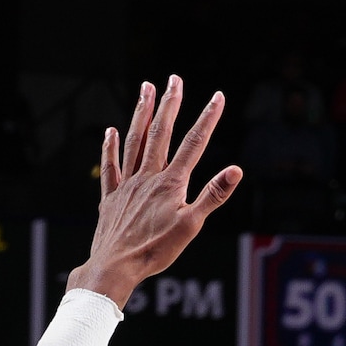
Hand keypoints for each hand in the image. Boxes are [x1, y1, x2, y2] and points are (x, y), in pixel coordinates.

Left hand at [74, 79, 242, 304]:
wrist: (116, 266)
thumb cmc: (156, 250)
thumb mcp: (192, 226)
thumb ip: (213, 195)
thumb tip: (235, 170)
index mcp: (171, 183)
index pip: (194, 143)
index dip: (207, 118)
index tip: (217, 96)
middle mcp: (148, 177)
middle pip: (160, 133)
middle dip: (170, 104)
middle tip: (174, 79)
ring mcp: (127, 184)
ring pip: (135, 141)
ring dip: (141, 114)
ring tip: (146, 89)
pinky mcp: (111, 197)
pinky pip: (110, 166)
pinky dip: (110, 147)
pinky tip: (111, 131)